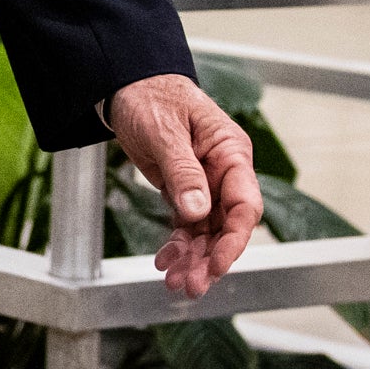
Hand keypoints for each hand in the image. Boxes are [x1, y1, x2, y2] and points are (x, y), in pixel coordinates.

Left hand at [108, 73, 261, 299]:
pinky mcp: (182, 187)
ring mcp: (204, 182)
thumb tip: (198, 211)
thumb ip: (183, 171)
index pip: (244, 205)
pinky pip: (186, 223)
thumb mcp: (164, 131)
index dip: (234, 240)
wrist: (126, 82)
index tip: (218, 264)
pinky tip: (165, 262)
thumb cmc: (150, 96)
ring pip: (205, 230)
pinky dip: (177, 244)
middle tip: (191, 286)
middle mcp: (222, 171)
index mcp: (230, 153)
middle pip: (225, 225)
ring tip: (174, 283)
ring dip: (192, 258)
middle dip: (210, 259)